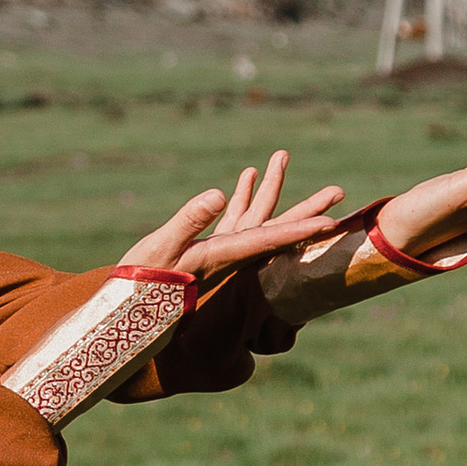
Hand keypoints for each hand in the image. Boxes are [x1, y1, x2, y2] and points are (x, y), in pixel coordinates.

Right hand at [124, 150, 346, 280]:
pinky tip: (247, 175)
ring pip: (258, 216)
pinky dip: (242, 195)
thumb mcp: (162, 248)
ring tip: (283, 157)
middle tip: (339, 191)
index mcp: (224, 255)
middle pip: (277, 227)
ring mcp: (220, 251)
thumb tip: (219, 195)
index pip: (271, 239)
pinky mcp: (206, 248)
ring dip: (272, 188)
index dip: (301, 229)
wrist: (127, 308)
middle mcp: (230, 254)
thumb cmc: (141, 279)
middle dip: (307, 208)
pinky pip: (234, 217)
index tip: (331, 222)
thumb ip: (189, 222)